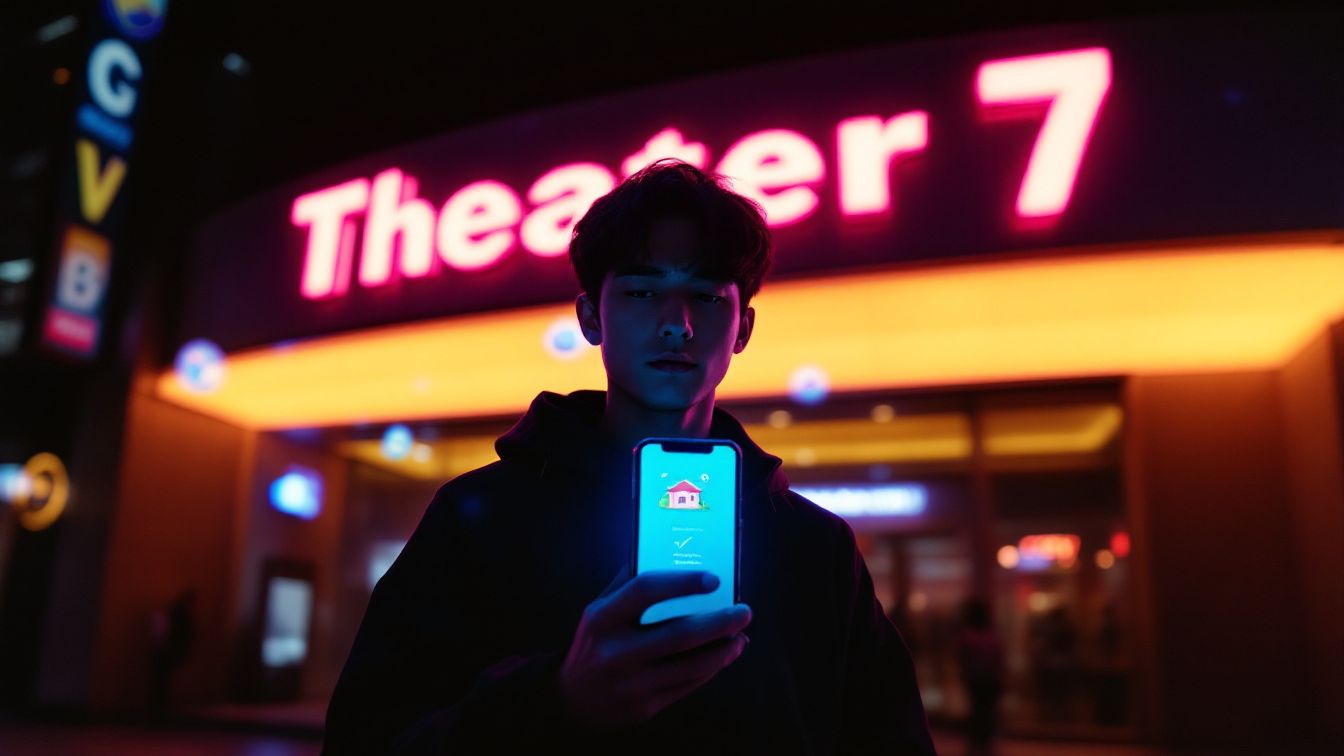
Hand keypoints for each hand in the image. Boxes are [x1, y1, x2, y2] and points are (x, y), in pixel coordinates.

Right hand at [557, 568, 751, 728]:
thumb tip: (667, 554)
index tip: (714, 579)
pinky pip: (688, 685)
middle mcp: (615, 651)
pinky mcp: (644, 707)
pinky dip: (712, 669)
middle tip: (744, 611)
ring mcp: (630, 683)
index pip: (646, 590)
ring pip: (691, 665)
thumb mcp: (598, 610)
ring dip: (723, 649)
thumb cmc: (594, 643)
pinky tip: (724, 656)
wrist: (571, 699)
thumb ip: (627, 584)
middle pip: (679, 633)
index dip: (683, 582)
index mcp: (602, 618)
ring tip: (740, 635)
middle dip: (720, 622)